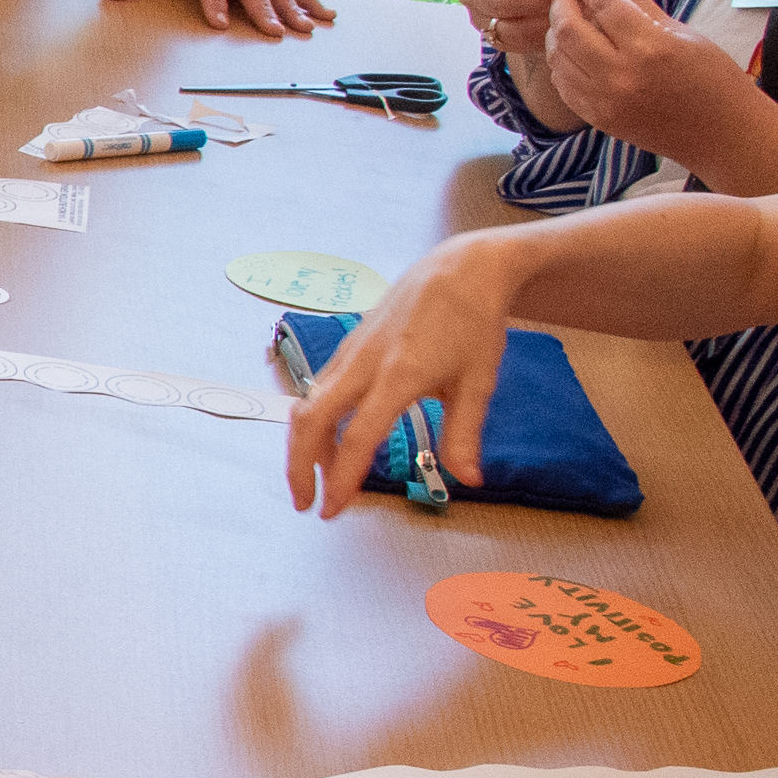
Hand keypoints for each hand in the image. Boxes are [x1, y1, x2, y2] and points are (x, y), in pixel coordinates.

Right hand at [285, 237, 522, 514]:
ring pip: (308, 404)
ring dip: (306, 446)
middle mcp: (364, 363)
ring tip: (319, 478)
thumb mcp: (479, 381)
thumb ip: (465, 434)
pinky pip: (319, 389)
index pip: (357, 437)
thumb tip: (468, 480)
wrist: (460, 268)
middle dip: (299, 466)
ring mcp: (351, 352)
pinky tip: (333, 440)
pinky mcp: (349, 347)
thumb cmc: (474, 321)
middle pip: (310, 420)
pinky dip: (317, 422)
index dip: (341, 479)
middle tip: (306, 503)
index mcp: (399, 374)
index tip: (333, 510)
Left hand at [532, 0, 759, 170]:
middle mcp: (620, 75)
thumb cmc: (713, 77)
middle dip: (561, 1)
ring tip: (567, 15)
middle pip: (568, 28)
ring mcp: (604, 101)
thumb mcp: (682, 32)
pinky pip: (562, 83)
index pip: (604, 3)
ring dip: (555, 30)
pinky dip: (560, 60)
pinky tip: (572, 48)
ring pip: (557, 55)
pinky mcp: (597, 118)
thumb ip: (637, 2)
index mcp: (650, 48)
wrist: (724, 134)